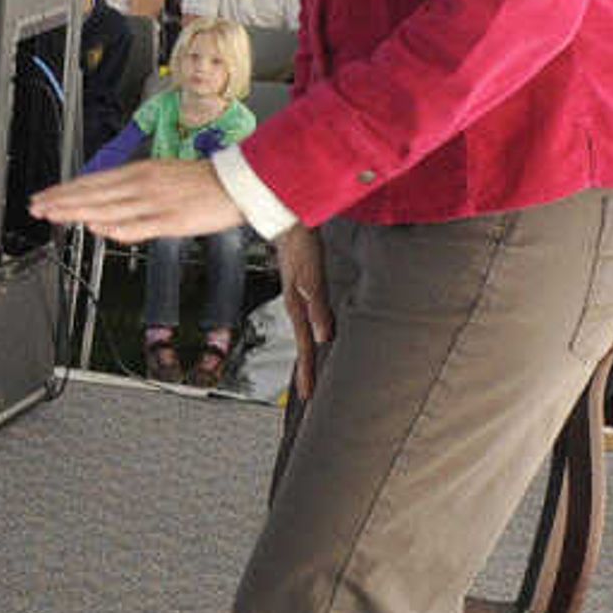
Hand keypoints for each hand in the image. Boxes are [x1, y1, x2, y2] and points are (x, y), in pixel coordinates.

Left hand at [28, 156, 246, 244]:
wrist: (240, 182)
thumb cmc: (203, 182)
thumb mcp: (161, 177)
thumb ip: (133, 192)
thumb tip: (108, 207)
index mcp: (140, 172)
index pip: (93, 182)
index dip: (65, 191)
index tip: (44, 197)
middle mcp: (142, 185)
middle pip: (94, 194)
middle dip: (61, 201)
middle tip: (36, 207)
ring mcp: (155, 202)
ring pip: (108, 208)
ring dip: (78, 213)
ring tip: (53, 217)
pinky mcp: (171, 220)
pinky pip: (139, 226)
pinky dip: (116, 228)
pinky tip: (97, 229)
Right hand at [275, 224, 333, 400]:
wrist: (289, 219)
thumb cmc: (300, 244)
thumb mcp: (310, 276)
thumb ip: (317, 306)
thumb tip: (323, 338)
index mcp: (298, 305)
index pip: (304, 345)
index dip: (308, 369)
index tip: (308, 394)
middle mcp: (298, 304)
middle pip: (303, 343)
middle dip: (306, 369)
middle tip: (307, 394)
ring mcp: (300, 296)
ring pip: (304, 332)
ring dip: (307, 354)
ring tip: (309, 373)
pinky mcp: (304, 287)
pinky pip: (308, 317)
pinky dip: (311, 333)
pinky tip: (316, 336)